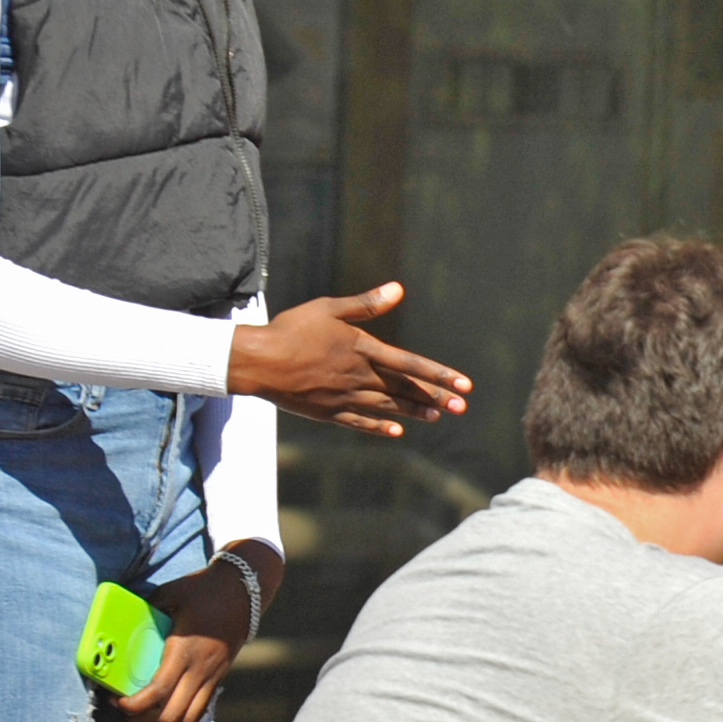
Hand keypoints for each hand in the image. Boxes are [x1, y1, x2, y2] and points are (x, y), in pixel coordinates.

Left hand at [112, 551, 261, 721]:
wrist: (243, 591)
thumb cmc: (205, 589)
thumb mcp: (172, 592)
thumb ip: (148, 606)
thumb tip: (122, 612)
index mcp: (185, 650)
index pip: (159, 690)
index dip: (135, 704)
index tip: (116, 702)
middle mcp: (199, 670)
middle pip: (171, 713)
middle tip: (121, 719)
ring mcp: (211, 677)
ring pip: (186, 720)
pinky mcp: (217, 680)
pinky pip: (200, 714)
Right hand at [229, 283, 472, 434]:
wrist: (258, 361)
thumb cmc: (292, 328)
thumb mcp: (330, 308)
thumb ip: (366, 304)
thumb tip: (398, 289)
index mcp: (362, 349)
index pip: (410, 364)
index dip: (439, 375)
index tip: (464, 385)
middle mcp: (359, 376)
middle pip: (404, 390)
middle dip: (435, 398)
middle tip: (461, 407)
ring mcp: (344, 397)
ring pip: (387, 407)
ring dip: (414, 412)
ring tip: (436, 417)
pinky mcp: (328, 412)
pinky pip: (359, 423)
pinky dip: (379, 428)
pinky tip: (396, 432)